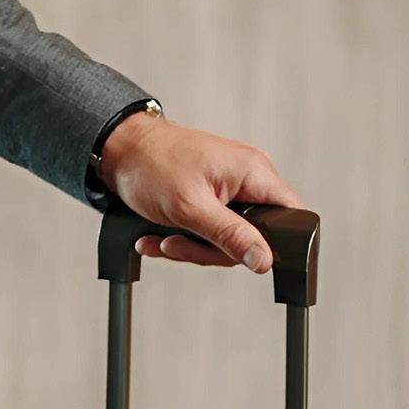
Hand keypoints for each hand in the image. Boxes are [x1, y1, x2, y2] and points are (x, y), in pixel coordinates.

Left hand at [101, 111, 303, 272]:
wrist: (116, 148)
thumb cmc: (150, 164)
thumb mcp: (190, 207)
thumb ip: (230, 235)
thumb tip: (265, 260)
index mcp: (253, 171)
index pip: (292, 216)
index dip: (274, 244)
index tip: (238, 256)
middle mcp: (247, 177)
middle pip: (256, 235)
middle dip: (213, 250)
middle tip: (178, 246)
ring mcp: (229, 187)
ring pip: (229, 237)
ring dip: (192, 246)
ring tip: (162, 241)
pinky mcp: (212, 196)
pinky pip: (211, 229)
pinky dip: (185, 238)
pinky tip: (158, 238)